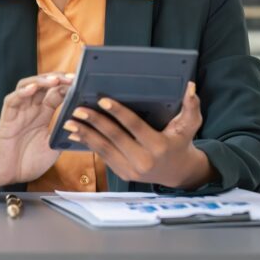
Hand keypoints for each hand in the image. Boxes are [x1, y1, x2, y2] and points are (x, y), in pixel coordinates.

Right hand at [0, 72, 72, 186]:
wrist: (7, 176)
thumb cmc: (28, 162)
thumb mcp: (53, 147)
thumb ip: (64, 132)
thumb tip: (83, 123)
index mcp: (43, 114)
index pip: (55, 93)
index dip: (67, 86)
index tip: (82, 83)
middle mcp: (31, 109)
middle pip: (43, 85)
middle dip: (58, 78)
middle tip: (73, 78)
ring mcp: (18, 112)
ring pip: (27, 87)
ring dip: (41, 81)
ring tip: (55, 80)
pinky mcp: (7, 118)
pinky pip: (12, 100)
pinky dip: (22, 93)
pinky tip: (32, 89)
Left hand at [61, 82, 215, 189]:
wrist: (178, 173)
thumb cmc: (182, 143)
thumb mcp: (190, 125)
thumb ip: (191, 106)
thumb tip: (190, 85)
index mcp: (158, 146)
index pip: (134, 126)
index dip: (118, 113)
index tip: (102, 100)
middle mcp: (144, 161)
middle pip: (114, 137)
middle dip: (94, 122)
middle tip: (77, 109)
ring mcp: (131, 170)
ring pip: (104, 149)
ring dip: (84, 134)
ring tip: (69, 122)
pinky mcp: (122, 174)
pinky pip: (102, 157)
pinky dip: (88, 144)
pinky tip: (75, 134)